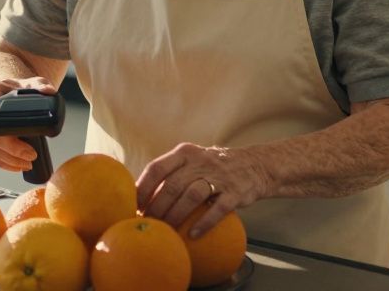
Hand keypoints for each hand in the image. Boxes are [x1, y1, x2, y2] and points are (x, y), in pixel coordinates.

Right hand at [0, 77, 57, 172]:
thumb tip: (50, 91)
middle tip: (31, 156)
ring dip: (8, 160)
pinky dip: (1, 163)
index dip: (2, 132)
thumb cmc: (12, 88)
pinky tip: (16, 167)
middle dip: (11, 150)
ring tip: (27, 164)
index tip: (22, 141)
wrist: (0, 91)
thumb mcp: (26, 82)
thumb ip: (39, 84)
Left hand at [136, 143, 270, 238]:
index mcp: (185, 152)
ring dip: (176, 215)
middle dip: (157, 207)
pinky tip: (193, 234)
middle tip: (149, 223)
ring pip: (192, 195)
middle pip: (172, 185)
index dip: (143, 188)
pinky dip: (204, 223)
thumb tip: (138, 196)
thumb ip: (170, 173)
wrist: (254, 165)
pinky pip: (218, 209)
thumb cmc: (212, 168)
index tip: (134, 206)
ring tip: (167, 229)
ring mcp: (219, 176)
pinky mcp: (235, 192)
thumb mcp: (191, 160)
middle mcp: (201, 161)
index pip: (157, 168)